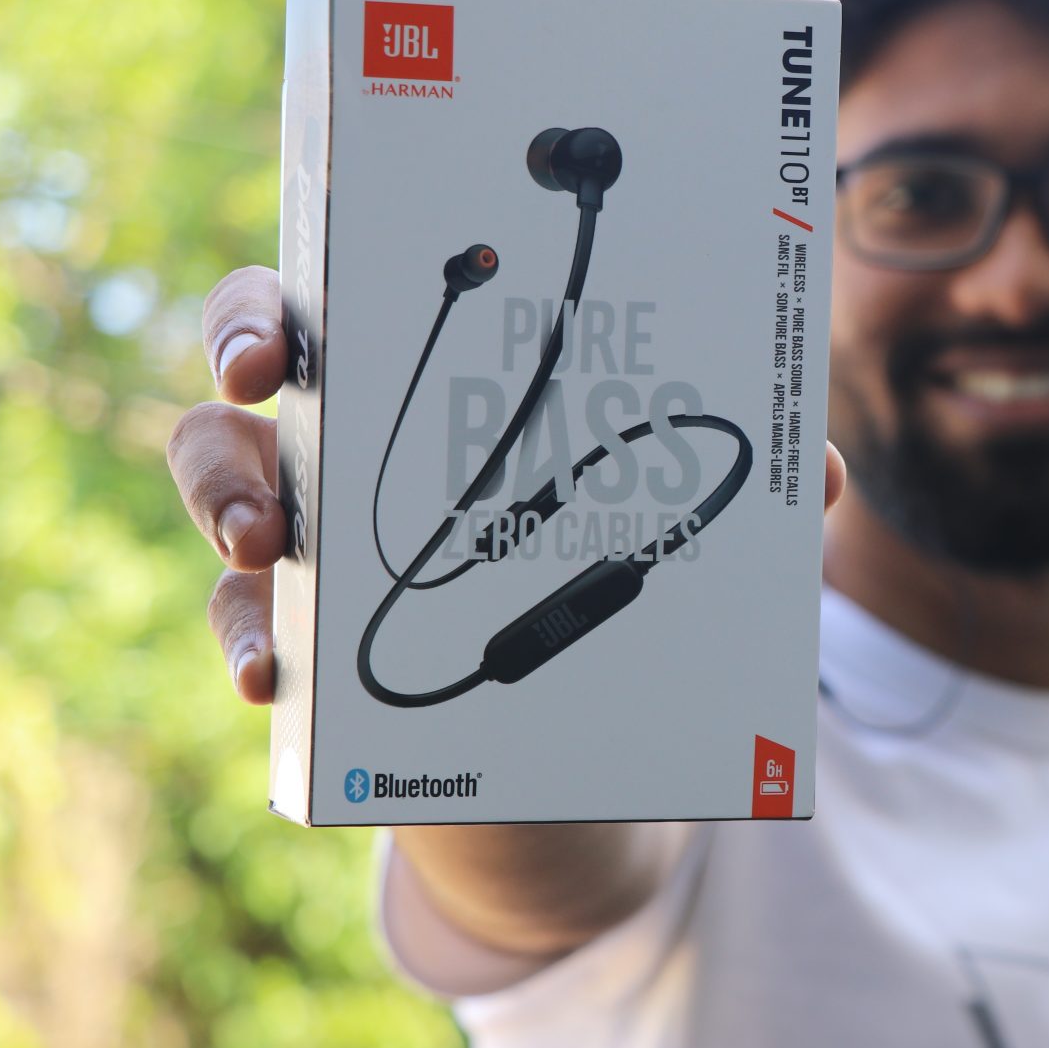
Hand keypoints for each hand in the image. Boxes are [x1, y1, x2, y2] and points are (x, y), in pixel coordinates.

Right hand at [167, 267, 846, 705]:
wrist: (566, 766)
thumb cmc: (613, 603)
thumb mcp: (681, 540)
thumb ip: (747, 497)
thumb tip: (823, 477)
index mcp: (445, 384)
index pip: (358, 295)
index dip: (322, 281)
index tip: (322, 301)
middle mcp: (355, 441)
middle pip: (258, 359)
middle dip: (242, 346)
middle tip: (262, 378)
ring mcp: (312, 541)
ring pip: (225, 483)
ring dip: (227, 498)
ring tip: (263, 542)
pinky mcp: (303, 644)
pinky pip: (244, 631)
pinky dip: (249, 648)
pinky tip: (273, 679)